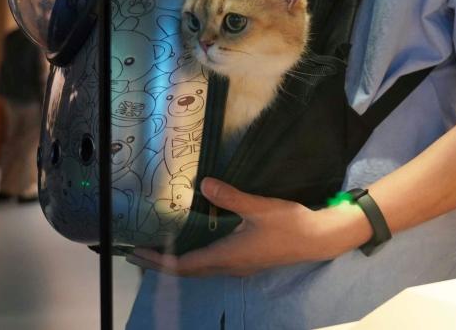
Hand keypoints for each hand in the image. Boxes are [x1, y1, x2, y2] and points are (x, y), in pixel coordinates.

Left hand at [126, 178, 369, 276]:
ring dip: (177, 261)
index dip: (159, 260)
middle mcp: (229, 265)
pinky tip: (195, 242)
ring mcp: (239, 265)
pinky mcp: (247, 260)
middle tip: (139, 251)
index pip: (183, 264)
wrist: (317, 239)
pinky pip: (212, 263)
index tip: (138, 252)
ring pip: (200, 268)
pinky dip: (194, 257)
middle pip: (187, 270)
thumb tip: (203, 184)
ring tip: (161, 248)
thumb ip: (231, 197)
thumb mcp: (259, 207)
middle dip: (161, 263)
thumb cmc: (288, 224)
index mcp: (227, 256)